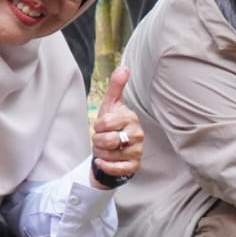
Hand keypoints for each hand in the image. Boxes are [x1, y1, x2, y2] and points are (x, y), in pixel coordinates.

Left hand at [91, 66, 141, 185]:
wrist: (113, 149)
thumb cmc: (111, 126)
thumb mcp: (110, 105)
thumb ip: (116, 86)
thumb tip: (124, 67)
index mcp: (131, 118)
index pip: (105, 123)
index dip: (98, 126)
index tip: (102, 126)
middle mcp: (137, 135)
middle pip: (107, 140)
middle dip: (98, 142)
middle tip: (102, 140)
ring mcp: (137, 151)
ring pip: (110, 155)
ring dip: (101, 153)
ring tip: (106, 150)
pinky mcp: (134, 166)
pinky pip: (116, 168)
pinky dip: (106, 165)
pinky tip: (104, 161)